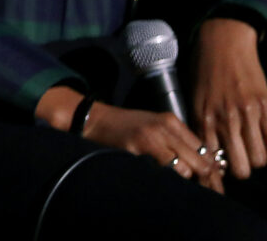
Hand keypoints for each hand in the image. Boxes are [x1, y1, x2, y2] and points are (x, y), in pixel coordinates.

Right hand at [84, 98, 222, 191]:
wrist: (96, 119)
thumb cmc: (127, 125)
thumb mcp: (156, 124)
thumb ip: (178, 139)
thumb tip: (204, 163)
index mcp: (172, 121)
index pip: (204, 148)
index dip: (212, 168)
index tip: (214, 181)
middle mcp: (165, 129)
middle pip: (199, 160)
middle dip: (205, 179)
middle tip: (206, 191)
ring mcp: (151, 139)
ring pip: (185, 169)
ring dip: (187, 181)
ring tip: (186, 188)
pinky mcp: (136, 150)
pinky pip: (162, 171)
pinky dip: (168, 179)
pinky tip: (166, 182)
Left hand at [193, 16, 266, 181]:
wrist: (223, 44)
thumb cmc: (205, 71)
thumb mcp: (194, 99)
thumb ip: (201, 125)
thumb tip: (209, 152)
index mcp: (204, 118)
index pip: (213, 160)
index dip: (219, 169)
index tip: (222, 167)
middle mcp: (226, 119)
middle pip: (242, 167)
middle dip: (242, 168)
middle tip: (241, 159)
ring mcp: (248, 113)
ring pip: (261, 158)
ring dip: (258, 157)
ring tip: (253, 147)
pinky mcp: (266, 105)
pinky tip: (263, 137)